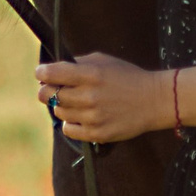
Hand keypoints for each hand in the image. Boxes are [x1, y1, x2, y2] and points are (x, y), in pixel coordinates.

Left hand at [34, 52, 166, 143]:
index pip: (51, 74)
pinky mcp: (98, 134)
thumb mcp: (104, 61)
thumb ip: (78, 64)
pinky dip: (70, 123)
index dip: (41, 73)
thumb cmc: (127, 77)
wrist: (154, 101)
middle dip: (45, 90)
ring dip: (61, 106)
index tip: (42, 73)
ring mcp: (93, 117)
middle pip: (49, 95)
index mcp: (91, 74)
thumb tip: (50, 71)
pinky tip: (79, 117)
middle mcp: (90, 96)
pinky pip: (69, 130)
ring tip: (74, 102)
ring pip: (58, 112)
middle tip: (51, 89)